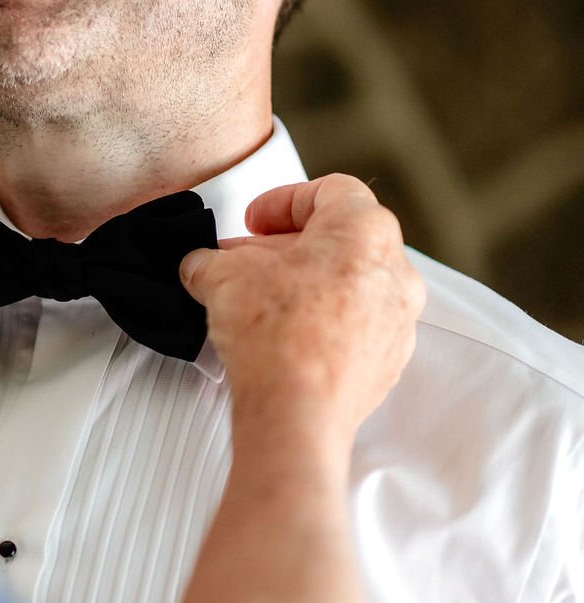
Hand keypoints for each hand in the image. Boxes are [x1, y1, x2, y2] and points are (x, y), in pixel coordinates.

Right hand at [179, 174, 425, 444]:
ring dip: (303, 285)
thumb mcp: (221, 275)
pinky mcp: (388, 361)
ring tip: (258, 301)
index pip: (331, 191)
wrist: (297, 412)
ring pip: (349, 284)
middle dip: (286, 248)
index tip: (254, 221)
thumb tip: (204, 267)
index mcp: (365, 232)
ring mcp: (397, 321)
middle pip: (340, 240)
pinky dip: (320, 322)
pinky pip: (354, 326)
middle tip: (246, 261)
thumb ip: (211, 260)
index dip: (283, 200)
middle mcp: (395, 272)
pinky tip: (278, 337)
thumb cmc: (278, 337)